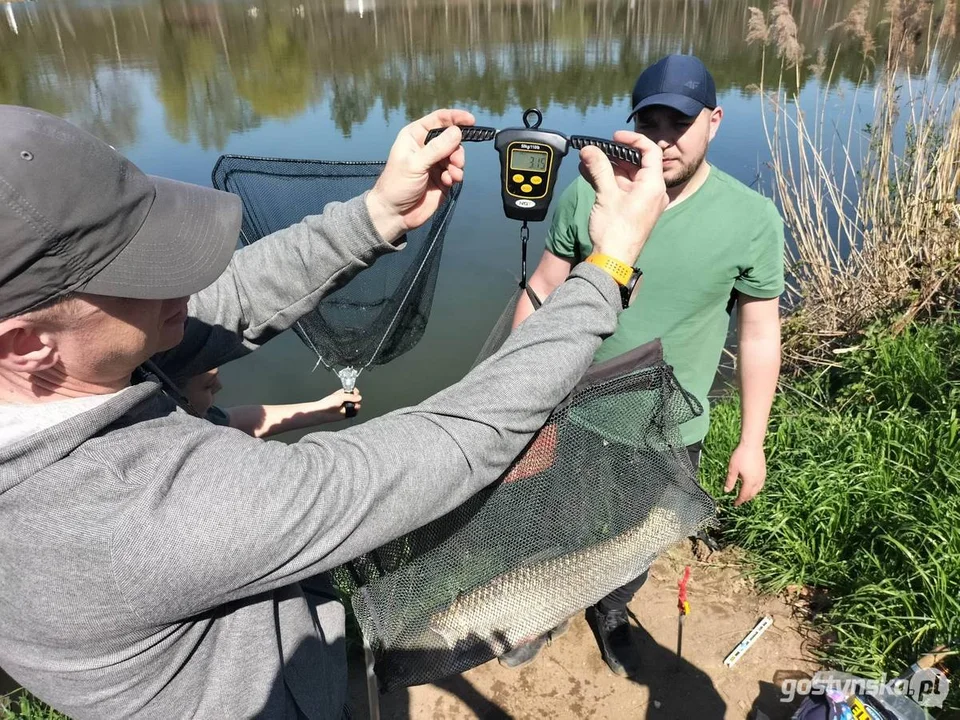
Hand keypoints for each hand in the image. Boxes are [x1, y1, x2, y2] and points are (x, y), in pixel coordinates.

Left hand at [319, 389, 361, 420]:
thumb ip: (350, 397)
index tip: (355, 393)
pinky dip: (355, 411)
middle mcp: (346, 400)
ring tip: (354, 406)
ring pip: (356, 405)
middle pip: (356, 398)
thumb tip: (359, 397)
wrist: (323, 413)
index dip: (355, 392)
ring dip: (357, 406)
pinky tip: (352, 410)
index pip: (353, 391)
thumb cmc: (327, 403)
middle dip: (357, 400)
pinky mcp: (347, 413)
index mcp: (343, 393)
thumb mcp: (340, 397)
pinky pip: (354, 412)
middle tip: (354, 401)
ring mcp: (347, 406)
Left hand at [366, 109, 474, 240]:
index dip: (455, 118)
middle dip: (457, 150)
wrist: (395, 214)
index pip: (439, 119)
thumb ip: (437, 148)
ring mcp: (435, 163)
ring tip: (452, 176)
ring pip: (456, 156)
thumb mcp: (415, 164)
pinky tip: (448, 183)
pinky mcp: (442, 178)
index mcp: (415, 136)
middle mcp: (427, 147)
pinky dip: (455, 176)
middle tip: (456, 162)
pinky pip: (456, 172)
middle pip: (452, 138)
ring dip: (457, 165)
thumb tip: (457, 131)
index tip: (471, 121)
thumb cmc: (397, 185)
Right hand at [578, 131, 667, 266]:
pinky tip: (591, 175)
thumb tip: (589, 150)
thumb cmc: (615, 232)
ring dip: (609, 168)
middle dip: (615, 155)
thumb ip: (599, 168)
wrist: (613, 261)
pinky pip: (624, 189)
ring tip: (588, 161)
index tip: (615, 137)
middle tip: (597, 150)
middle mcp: (653, 193)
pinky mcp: (635, 211)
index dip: (633, 139)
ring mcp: (644, 202)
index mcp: (653, 185)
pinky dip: (610, 181)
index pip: (650, 151)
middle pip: (637, 164)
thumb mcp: (606, 195)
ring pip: (628, 177)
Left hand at [724, 443, 766, 505]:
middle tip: (739, 501)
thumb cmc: (741, 456)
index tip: (734, 504)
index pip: (744, 495)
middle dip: (745, 498)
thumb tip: (726, 491)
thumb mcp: (732, 469)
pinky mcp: (764, 471)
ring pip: (758, 490)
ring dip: (751, 494)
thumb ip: (730, 481)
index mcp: (750, 482)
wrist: (752, 444)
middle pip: (752, 494)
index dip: (739, 501)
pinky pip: (761, 484)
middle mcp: (758, 481)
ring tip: (746, 495)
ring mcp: (762, 476)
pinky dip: (756, 488)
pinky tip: (753, 485)